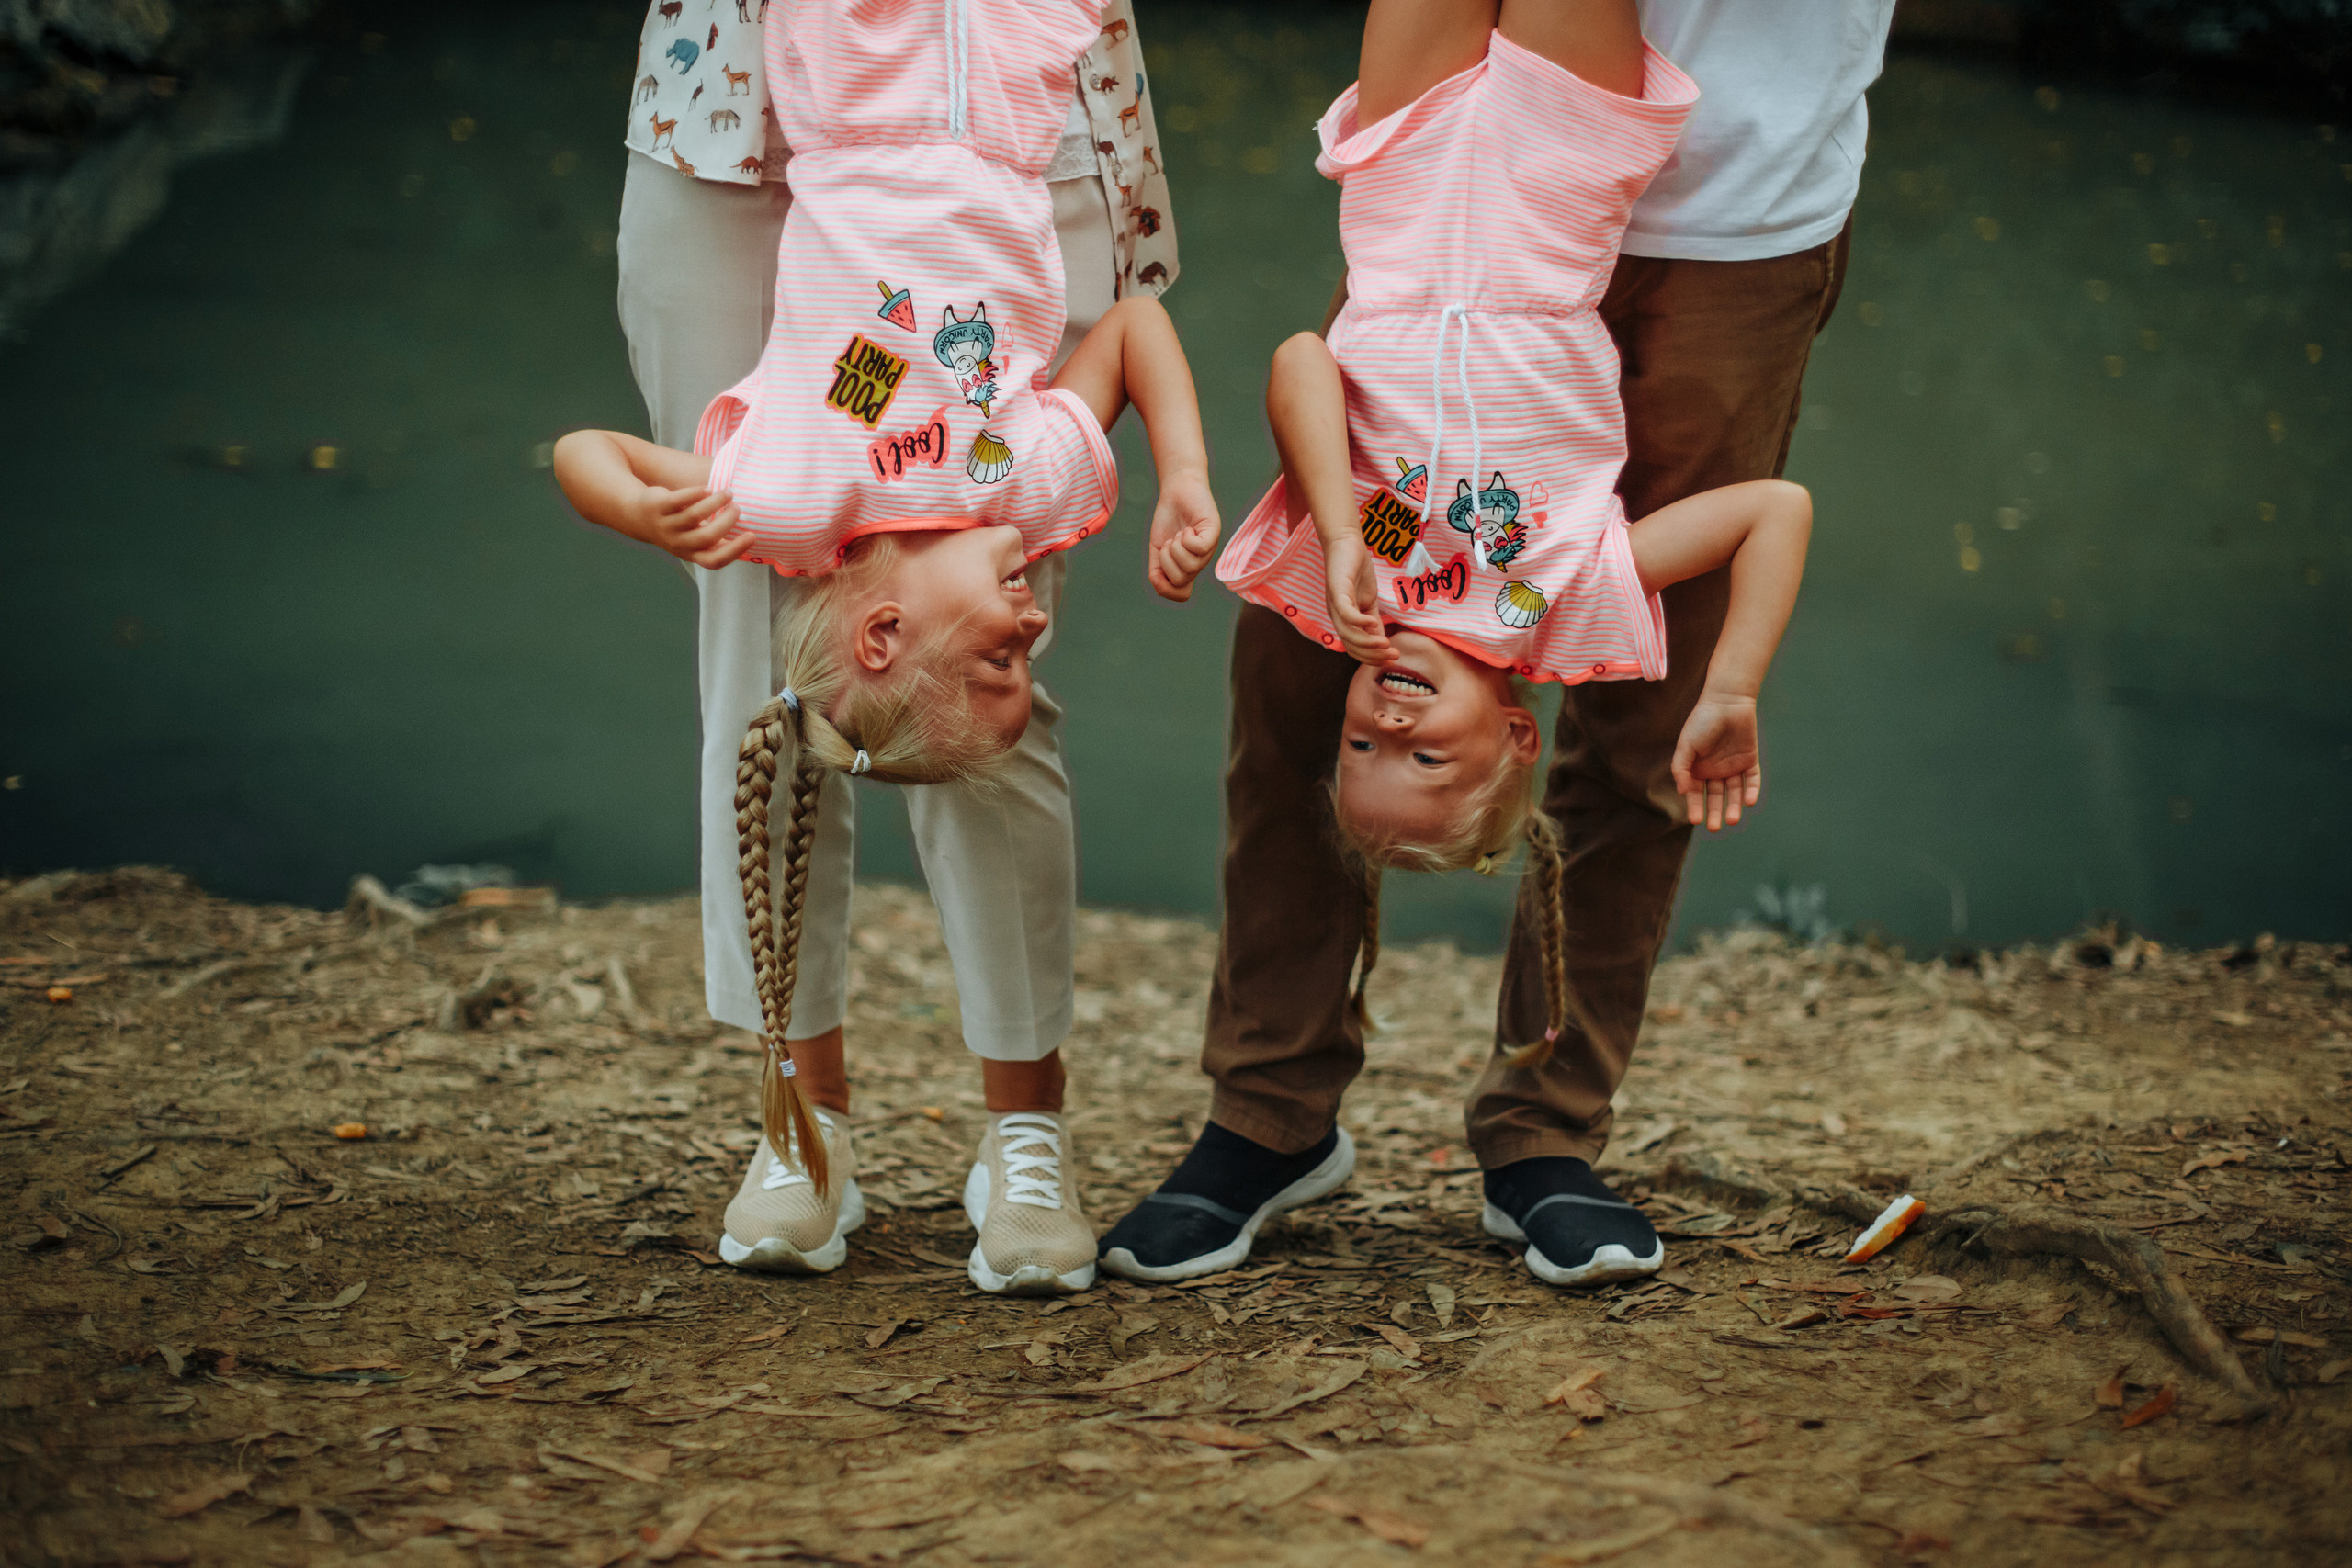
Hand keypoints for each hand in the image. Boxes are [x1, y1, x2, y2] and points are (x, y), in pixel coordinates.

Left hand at [624, 484, 753, 568]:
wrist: (639, 516)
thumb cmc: (678, 527)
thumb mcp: (695, 539)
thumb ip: (717, 540)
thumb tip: (752, 535)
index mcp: (691, 554)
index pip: (714, 560)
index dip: (735, 550)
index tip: (752, 535)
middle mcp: (678, 543)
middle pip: (707, 537)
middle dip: (727, 521)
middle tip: (738, 508)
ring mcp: (667, 525)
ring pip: (694, 516)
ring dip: (716, 503)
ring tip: (728, 493)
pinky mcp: (659, 506)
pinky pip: (679, 500)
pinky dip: (696, 494)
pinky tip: (708, 489)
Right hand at [1146, 468, 1220, 601]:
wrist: (1177, 490)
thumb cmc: (1169, 519)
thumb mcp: (1158, 548)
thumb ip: (1157, 570)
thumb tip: (1158, 585)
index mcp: (1187, 568)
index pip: (1182, 595)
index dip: (1165, 587)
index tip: (1159, 564)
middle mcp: (1201, 561)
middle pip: (1181, 580)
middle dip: (1167, 561)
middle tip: (1170, 542)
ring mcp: (1209, 549)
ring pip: (1191, 567)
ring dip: (1176, 548)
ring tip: (1180, 533)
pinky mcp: (1214, 532)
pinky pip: (1199, 549)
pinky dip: (1187, 538)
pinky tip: (1188, 528)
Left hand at [1322, 530, 1393, 664]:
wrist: (1346, 543)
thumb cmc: (1357, 572)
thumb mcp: (1369, 602)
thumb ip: (1375, 622)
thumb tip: (1384, 643)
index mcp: (1344, 621)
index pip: (1355, 648)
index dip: (1373, 657)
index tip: (1393, 658)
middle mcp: (1336, 616)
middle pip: (1351, 646)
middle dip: (1373, 655)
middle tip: (1393, 655)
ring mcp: (1335, 604)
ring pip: (1348, 634)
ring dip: (1368, 642)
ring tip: (1387, 644)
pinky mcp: (1337, 590)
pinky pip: (1346, 613)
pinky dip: (1359, 622)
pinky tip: (1373, 623)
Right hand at [1670, 690, 1761, 830]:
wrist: (1727, 701)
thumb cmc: (1702, 721)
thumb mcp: (1686, 745)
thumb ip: (1681, 768)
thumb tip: (1683, 791)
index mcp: (1697, 769)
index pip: (1696, 794)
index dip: (1696, 807)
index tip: (1696, 820)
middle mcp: (1715, 771)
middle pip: (1716, 797)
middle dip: (1715, 813)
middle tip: (1715, 828)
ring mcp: (1733, 766)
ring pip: (1735, 792)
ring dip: (1734, 806)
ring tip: (1732, 819)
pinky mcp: (1750, 760)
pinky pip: (1752, 780)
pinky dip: (1751, 791)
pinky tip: (1748, 802)